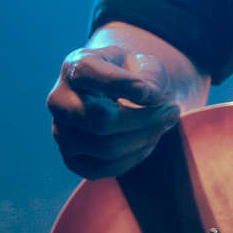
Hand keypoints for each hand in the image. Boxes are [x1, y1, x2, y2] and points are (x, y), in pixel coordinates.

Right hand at [48, 45, 181, 178]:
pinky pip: (106, 168)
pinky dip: (136, 155)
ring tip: (165, 123)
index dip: (125, 85)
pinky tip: (150, 139)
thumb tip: (148, 97)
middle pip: (101, 121)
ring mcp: (62, 133)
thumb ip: (148, 77)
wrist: (124, 92)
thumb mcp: (145, 64)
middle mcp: (59, 101)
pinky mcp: (72, 159)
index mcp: (75, 67)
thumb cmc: (135, 73)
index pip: (89, 75)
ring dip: (146, 138)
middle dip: (146, 119)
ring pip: (107, 148)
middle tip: (173, 111)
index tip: (154, 92)